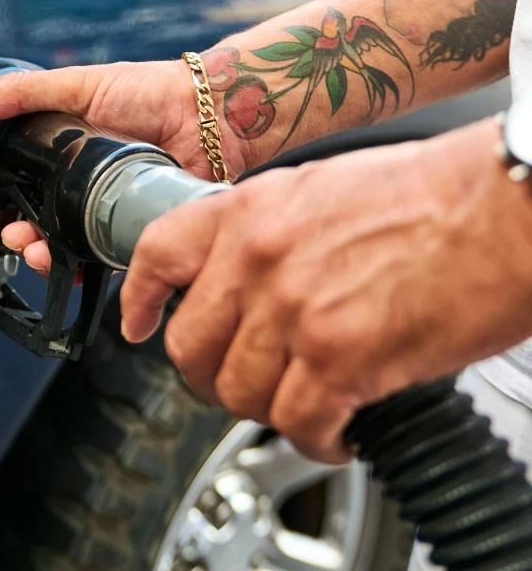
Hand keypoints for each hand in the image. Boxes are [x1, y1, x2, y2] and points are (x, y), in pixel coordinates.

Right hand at [0, 60, 251, 273]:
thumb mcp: (78, 86)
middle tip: (17, 240)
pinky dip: (91, 272)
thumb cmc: (152, 91)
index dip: (7, 206)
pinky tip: (79, 272)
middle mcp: (87, 185)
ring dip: (51, 258)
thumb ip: (21, 94)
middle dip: (24, 239)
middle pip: (44, 224)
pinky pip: (110, 260)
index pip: (24, 189)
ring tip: (42, 256)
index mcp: (67, 154)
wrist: (214, 113)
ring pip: (71, 247)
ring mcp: (112, 210)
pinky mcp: (139, 230)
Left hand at [122, 120, 531, 461]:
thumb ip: (268, 234)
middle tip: (241, 385)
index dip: (139, 298)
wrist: (507, 206)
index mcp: (248, 211)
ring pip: (238, 392)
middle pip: (190, 345)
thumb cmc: (435, 194)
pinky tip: (336, 433)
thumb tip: (248, 284)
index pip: (158, 254)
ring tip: (302, 409)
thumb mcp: (320, 190)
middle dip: (210, 377)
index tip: (137, 324)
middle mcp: (257, 258)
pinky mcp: (340, 357)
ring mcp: (293, 308)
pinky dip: (314, 441)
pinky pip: (296, 423)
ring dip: (268, 412)